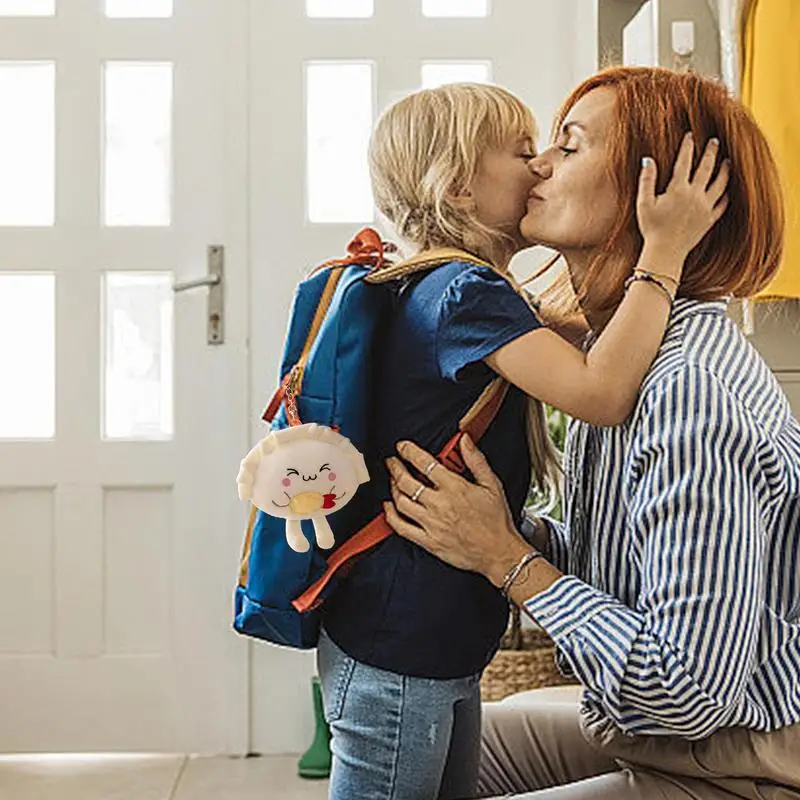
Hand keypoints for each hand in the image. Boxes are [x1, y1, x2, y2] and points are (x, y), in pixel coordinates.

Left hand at [383, 436, 525, 585]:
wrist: (499, 553)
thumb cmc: (496, 521)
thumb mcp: (492, 484)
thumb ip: (476, 460)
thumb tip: (465, 441)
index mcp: (455, 488)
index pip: (424, 463)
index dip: (409, 451)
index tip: (403, 447)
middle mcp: (440, 505)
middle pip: (406, 482)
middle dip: (395, 467)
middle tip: (392, 461)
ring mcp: (432, 524)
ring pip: (401, 502)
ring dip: (393, 488)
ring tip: (392, 480)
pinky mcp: (428, 541)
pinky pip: (402, 527)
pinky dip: (390, 515)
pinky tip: (388, 507)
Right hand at [636, 133, 729, 280]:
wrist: (665, 252)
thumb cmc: (651, 228)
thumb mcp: (643, 204)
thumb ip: (647, 180)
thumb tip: (648, 160)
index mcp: (678, 189)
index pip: (684, 161)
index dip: (687, 146)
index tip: (690, 135)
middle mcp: (695, 195)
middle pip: (706, 168)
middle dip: (710, 152)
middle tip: (714, 141)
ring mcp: (705, 207)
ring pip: (720, 183)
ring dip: (725, 170)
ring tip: (727, 160)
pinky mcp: (710, 219)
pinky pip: (722, 203)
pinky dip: (726, 194)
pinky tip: (727, 188)